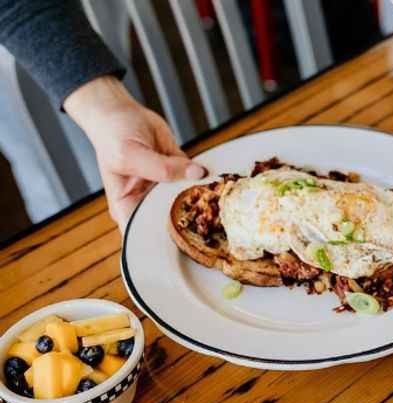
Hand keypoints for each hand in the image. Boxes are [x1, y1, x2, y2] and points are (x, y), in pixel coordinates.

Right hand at [64, 76, 205, 228]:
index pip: (147, 237)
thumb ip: (163, 168)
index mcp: (128, 209)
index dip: (167, 243)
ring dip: (204, 200)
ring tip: (219, 200)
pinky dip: (206, 180)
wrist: (120, 111)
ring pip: (188, 200)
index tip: (189, 241)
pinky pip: (196, 180)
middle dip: (191, 221)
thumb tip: (197, 173)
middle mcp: (148, 203)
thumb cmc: (113, 135)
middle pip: (172, 221)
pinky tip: (218, 181)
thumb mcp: (131, 154)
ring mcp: (165, 189)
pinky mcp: (179, 173)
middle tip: (213, 221)